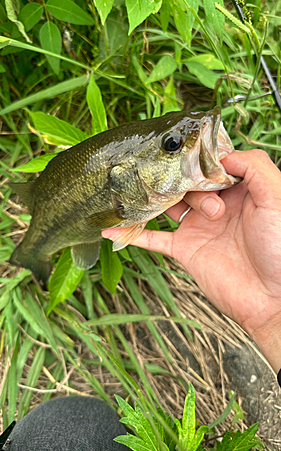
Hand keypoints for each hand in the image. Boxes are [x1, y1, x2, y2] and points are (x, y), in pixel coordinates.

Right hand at [103, 150, 280, 371]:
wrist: (273, 297)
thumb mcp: (276, 196)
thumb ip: (254, 166)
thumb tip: (221, 155)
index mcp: (239, 191)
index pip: (210, 165)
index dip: (201, 160)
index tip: (189, 153)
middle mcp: (216, 206)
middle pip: (187, 182)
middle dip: (187, 184)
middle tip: (201, 200)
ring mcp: (197, 228)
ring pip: (168, 204)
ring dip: (156, 198)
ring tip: (141, 190)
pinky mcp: (185, 250)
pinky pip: (153, 239)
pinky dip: (132, 232)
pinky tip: (111, 225)